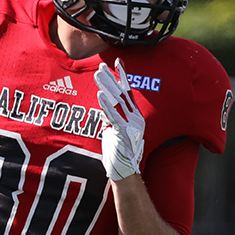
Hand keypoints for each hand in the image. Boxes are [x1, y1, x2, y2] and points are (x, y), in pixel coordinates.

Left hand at [94, 58, 144, 180]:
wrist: (125, 172)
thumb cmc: (118, 153)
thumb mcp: (115, 130)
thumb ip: (112, 117)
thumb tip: (105, 105)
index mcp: (135, 116)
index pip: (128, 92)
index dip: (123, 76)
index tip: (117, 62)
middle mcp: (136, 118)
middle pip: (122, 93)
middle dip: (111, 78)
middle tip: (101, 66)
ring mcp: (131, 125)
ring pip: (118, 101)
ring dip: (107, 86)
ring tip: (98, 74)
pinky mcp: (124, 133)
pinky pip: (114, 116)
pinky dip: (106, 104)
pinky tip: (100, 94)